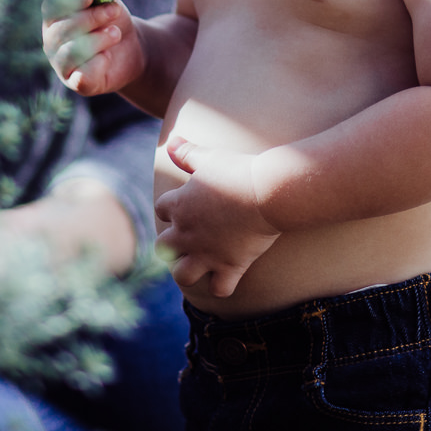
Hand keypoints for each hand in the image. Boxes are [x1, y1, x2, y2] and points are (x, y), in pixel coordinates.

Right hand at [42, 0, 143, 95]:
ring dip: (98, 39)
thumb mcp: (109, 3)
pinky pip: (82, 75)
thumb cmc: (111, 23)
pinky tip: (107, 57)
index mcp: (54, 19)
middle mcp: (51, 42)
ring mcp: (60, 64)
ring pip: (71, 52)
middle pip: (63, 28)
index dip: (69, 0)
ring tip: (115, 34)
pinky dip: (98, 63)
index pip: (51, 6)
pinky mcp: (76, 83)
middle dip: (93, 17)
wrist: (129, 50)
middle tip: (115, 11)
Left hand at [155, 135, 280, 298]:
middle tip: (189, 239)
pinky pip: (219, 289)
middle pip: (162, 248)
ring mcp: (207, 253)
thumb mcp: (210, 158)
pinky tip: (228, 276)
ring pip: (182, 275)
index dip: (172, 209)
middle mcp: (187, 233)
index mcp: (180, 205)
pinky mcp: (230, 267)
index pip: (162, 210)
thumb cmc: (239, 171)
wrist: (268, 192)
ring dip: (187, 270)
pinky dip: (222, 286)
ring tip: (199, 264)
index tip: (187, 206)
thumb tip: (170, 141)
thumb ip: (187, 152)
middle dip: (171, 246)